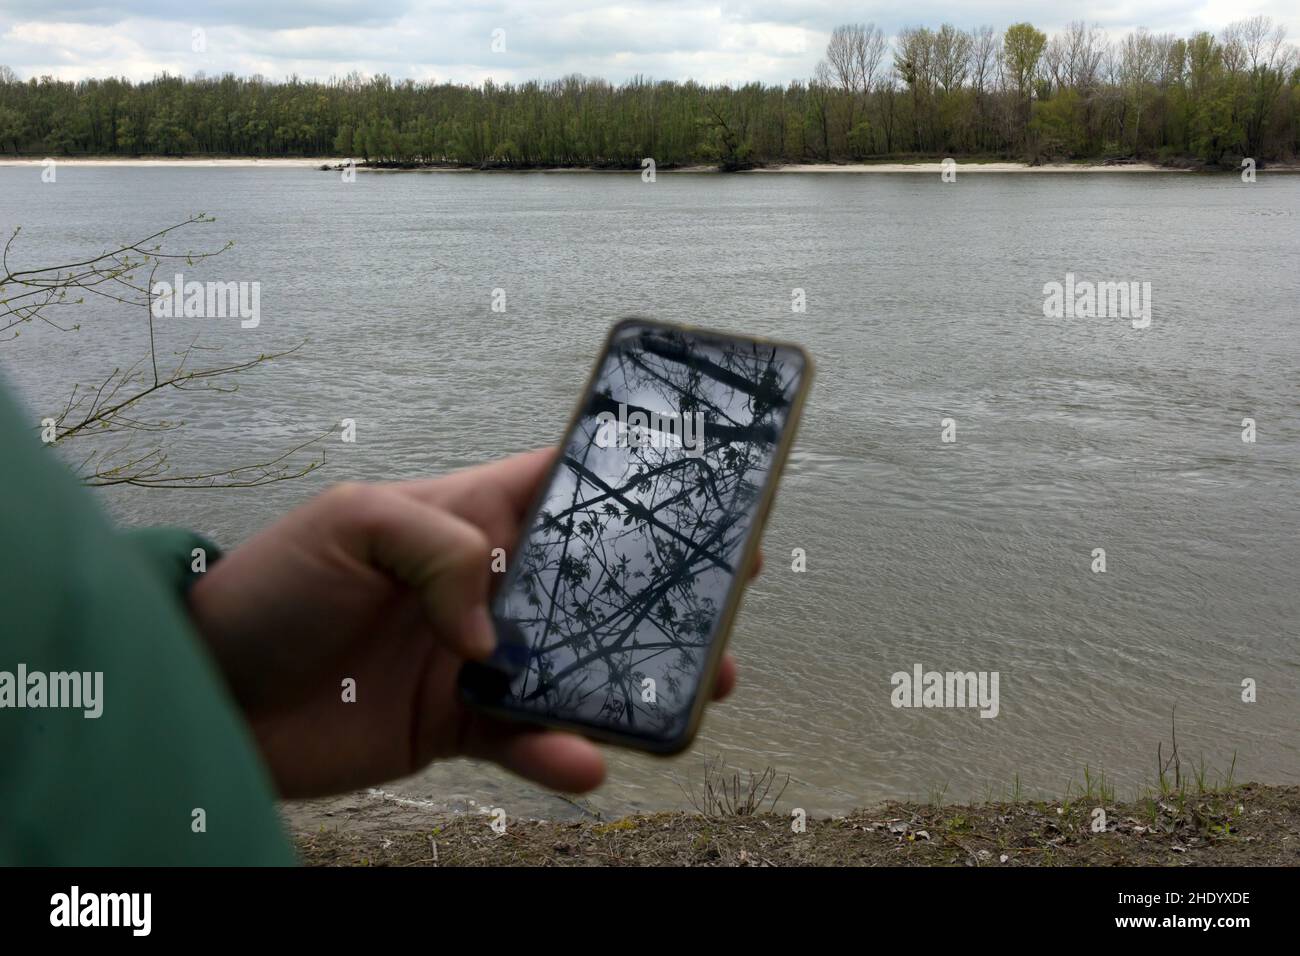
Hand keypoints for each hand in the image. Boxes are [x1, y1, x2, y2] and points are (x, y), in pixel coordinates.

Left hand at [188, 448, 746, 798]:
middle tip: (729, 601)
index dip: (634, 486)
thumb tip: (495, 632)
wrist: (209, 694)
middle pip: (596, 583)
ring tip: (698, 690)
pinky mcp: (459, 726)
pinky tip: (586, 759)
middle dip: (664, 590)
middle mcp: (488, 587)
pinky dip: (561, 751)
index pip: (565, 487)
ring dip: (637, 679)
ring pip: (579, 667)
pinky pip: (527, 739)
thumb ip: (435, 551)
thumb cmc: (270, 587)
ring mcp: (479, 659)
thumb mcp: (347, 522)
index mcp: (469, 518)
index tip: (704, 493)